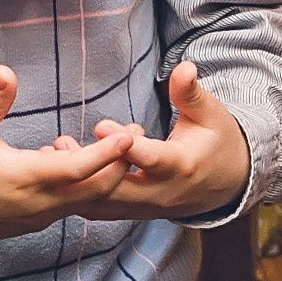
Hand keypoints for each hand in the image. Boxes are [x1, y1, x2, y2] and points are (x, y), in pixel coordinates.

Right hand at [0, 66, 141, 247]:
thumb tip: (7, 70)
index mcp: (24, 179)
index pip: (78, 170)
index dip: (108, 154)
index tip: (131, 135)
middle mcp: (38, 204)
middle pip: (95, 190)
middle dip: (121, 164)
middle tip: (137, 132)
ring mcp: (38, 217)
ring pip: (86, 201)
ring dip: (106, 175)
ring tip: (120, 144)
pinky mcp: (35, 221)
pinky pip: (70, 206)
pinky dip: (85, 186)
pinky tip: (80, 160)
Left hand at [75, 62, 250, 221]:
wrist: (227, 183)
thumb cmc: (216, 139)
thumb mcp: (209, 112)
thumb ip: (189, 93)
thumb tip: (184, 67)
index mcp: (181, 166)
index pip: (150, 159)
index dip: (125, 146)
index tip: (101, 127)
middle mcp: (163, 193)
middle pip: (120, 188)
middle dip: (90, 167)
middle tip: (61, 144)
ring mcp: (149, 208)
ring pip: (108, 203)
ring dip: (79, 183)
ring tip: (54, 154)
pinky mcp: (138, 213)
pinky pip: (106, 210)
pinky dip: (82, 195)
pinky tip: (62, 172)